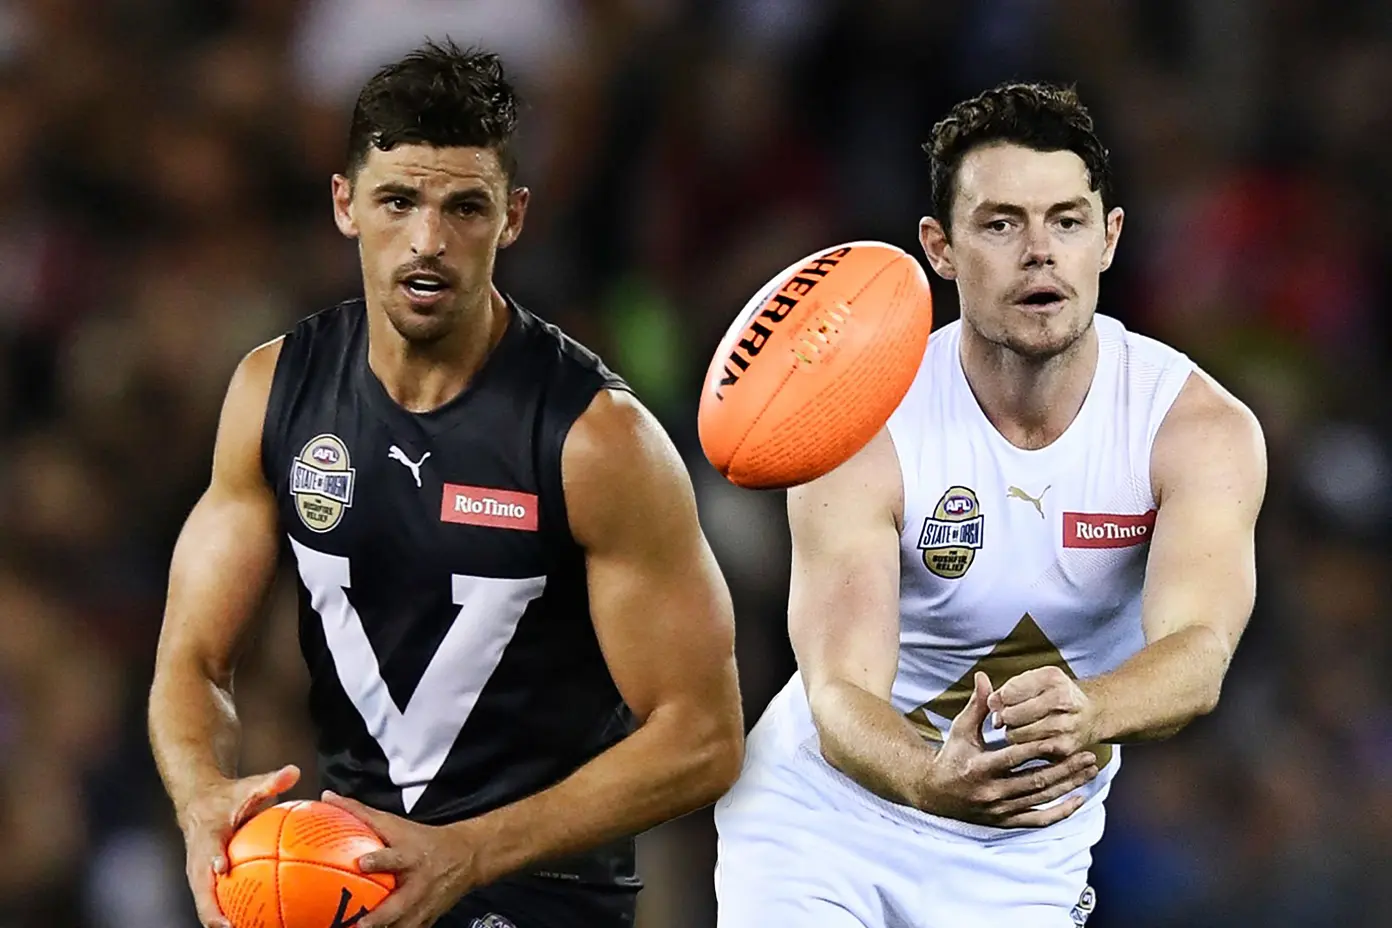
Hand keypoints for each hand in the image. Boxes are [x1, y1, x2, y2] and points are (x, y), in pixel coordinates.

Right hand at [179, 764, 300, 927]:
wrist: (198, 804)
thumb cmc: (227, 798)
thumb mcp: (247, 787)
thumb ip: (270, 781)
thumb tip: (294, 770)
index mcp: (207, 836)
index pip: (207, 849)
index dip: (213, 860)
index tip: (222, 869)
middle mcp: (197, 860)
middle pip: (200, 891)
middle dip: (212, 911)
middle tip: (232, 925)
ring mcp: (198, 875)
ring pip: (204, 904)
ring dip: (219, 921)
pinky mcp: (204, 883)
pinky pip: (215, 903)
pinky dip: (228, 916)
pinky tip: (253, 925)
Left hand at [321, 791, 482, 927]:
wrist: (465, 857)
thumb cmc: (422, 839)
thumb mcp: (395, 824)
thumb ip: (360, 812)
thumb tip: (327, 797)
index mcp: (410, 856)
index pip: (394, 858)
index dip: (379, 861)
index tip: (361, 863)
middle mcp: (417, 884)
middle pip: (398, 905)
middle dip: (378, 918)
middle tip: (358, 925)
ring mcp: (422, 906)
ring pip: (402, 926)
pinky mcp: (426, 921)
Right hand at [918, 672, 1098, 827]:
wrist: (934, 793)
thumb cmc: (951, 755)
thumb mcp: (960, 729)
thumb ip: (977, 705)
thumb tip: (984, 676)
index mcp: (979, 768)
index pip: (1014, 758)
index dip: (1039, 749)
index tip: (1061, 739)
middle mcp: (990, 792)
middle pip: (1035, 781)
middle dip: (1065, 768)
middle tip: (1089, 755)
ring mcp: (999, 810)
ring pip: (1041, 799)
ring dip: (1068, 785)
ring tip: (1090, 770)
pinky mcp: (1005, 821)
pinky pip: (1038, 820)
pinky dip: (1060, 812)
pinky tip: (1079, 800)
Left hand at [988, 666, 1099, 757]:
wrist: (1092, 714)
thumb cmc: (1054, 694)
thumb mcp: (1035, 680)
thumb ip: (1008, 688)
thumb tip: (991, 704)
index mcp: (1051, 678)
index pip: (1009, 692)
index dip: (999, 699)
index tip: (1002, 702)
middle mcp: (1062, 700)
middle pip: (1011, 715)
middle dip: (1004, 717)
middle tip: (1009, 718)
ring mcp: (1065, 726)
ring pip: (1016, 735)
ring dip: (1012, 733)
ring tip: (1020, 727)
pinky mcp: (1065, 748)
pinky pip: (1029, 751)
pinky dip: (1024, 747)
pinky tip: (1030, 740)